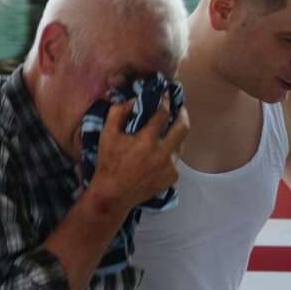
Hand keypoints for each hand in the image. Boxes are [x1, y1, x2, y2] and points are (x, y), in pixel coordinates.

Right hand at [88, 95, 187, 214]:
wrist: (114, 195)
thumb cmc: (108, 163)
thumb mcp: (107, 134)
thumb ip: (119, 112)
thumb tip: (135, 100)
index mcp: (147, 140)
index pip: (163, 113)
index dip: (165, 101)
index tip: (165, 94)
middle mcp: (163, 153)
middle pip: (183, 127)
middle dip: (182, 113)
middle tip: (179, 107)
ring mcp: (170, 167)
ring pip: (180, 144)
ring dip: (175, 134)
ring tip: (169, 128)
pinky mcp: (172, 177)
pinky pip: (175, 159)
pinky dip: (170, 152)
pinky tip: (160, 151)